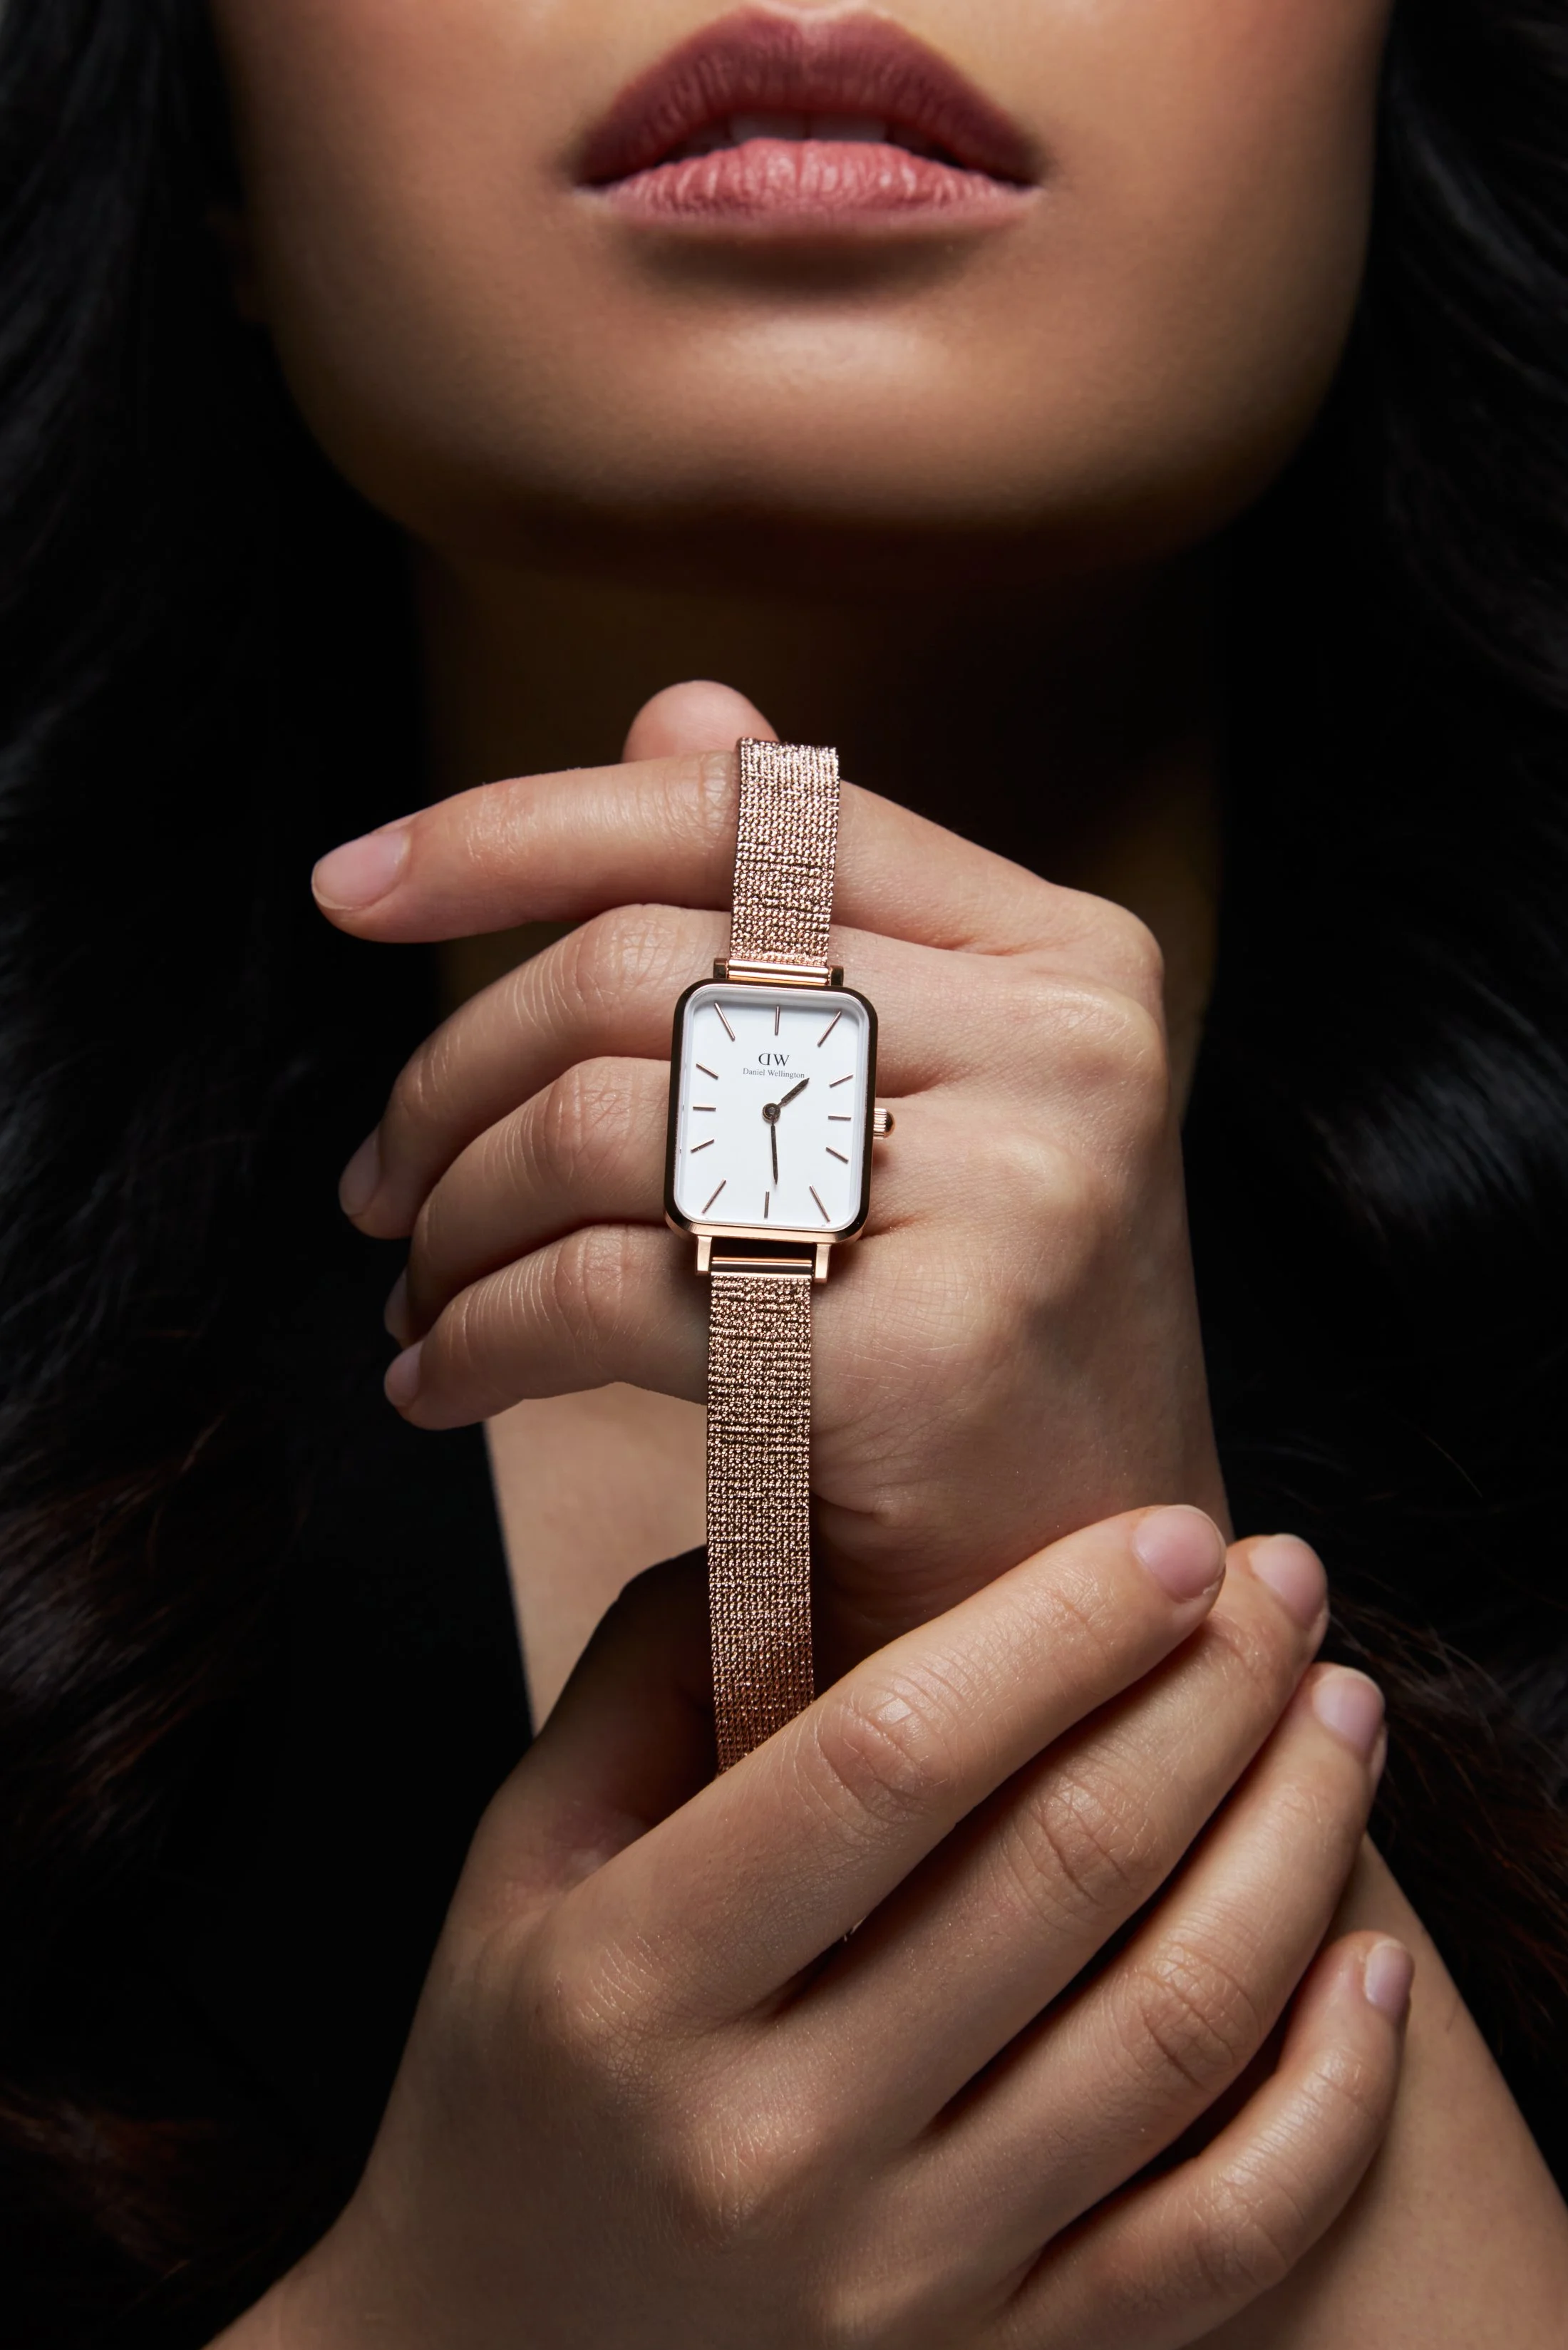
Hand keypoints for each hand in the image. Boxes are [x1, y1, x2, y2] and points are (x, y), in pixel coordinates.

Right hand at [228, 1512, 1406, 2349]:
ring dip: (1293, 1843)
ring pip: (1171, 2031)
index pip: (884, 1763)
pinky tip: (1368, 1963)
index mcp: (636, 1987)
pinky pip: (1220, 2238)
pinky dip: (1327, 2096)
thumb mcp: (523, 1856)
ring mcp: (898, 2281)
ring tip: (1337, 1712)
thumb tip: (816, 1520)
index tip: (1167, 1536)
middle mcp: (771, 2147)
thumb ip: (652, 1672)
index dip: (1053, 1629)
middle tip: (1282, 1582)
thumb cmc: (521, 2069)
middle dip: (1207, 1693)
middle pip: (1060, 1874)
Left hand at [316, 686, 1221, 1663]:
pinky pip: (610, 1284)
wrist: (1073, 1604)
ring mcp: (1018, 1187)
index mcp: (1061, 951)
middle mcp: (1064, 1041)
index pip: (747, 814)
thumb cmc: (967, 1352)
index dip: (516, 826)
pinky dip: (481, 1331)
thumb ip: (803, 911)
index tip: (349, 890)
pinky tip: (444, 1383)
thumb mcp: (917, 1106)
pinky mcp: (930, 1346)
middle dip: (447, 1077)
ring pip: (600, 1121)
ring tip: (413, 1292)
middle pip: (636, 970)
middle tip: (374, 1185)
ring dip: (449, 1217)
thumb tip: (675, 705)